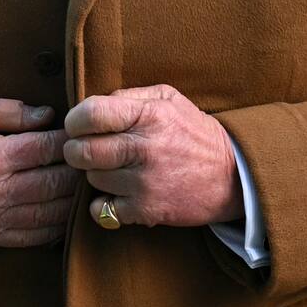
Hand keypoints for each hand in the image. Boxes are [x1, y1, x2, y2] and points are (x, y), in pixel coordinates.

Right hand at [0, 95, 79, 247]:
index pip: (46, 149)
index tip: (85, 134)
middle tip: (98, 159)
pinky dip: (58, 227)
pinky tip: (71, 214)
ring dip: (75, 200)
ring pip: (51, 213)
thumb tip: (46, 114)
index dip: (71, 141)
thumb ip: (6, 109)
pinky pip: (34, 237)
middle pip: (55, 182)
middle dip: (80, 170)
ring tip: (91, 185)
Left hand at [63, 84, 243, 228]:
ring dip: (94, 174)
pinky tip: (115, 194)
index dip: (74, 120)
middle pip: (82, 150)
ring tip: (111, 168)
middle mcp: (145, 148)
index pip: (91, 114)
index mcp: (149, 115)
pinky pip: (102, 210)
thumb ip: (129, 96)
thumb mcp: (168, 99)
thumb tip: (92, 105)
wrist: (231, 175)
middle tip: (83, 149)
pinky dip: (102, 204)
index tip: (77, 125)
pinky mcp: (147, 210)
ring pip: (91, 179)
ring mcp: (145, 182)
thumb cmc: (193, 132)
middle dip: (75, 150)